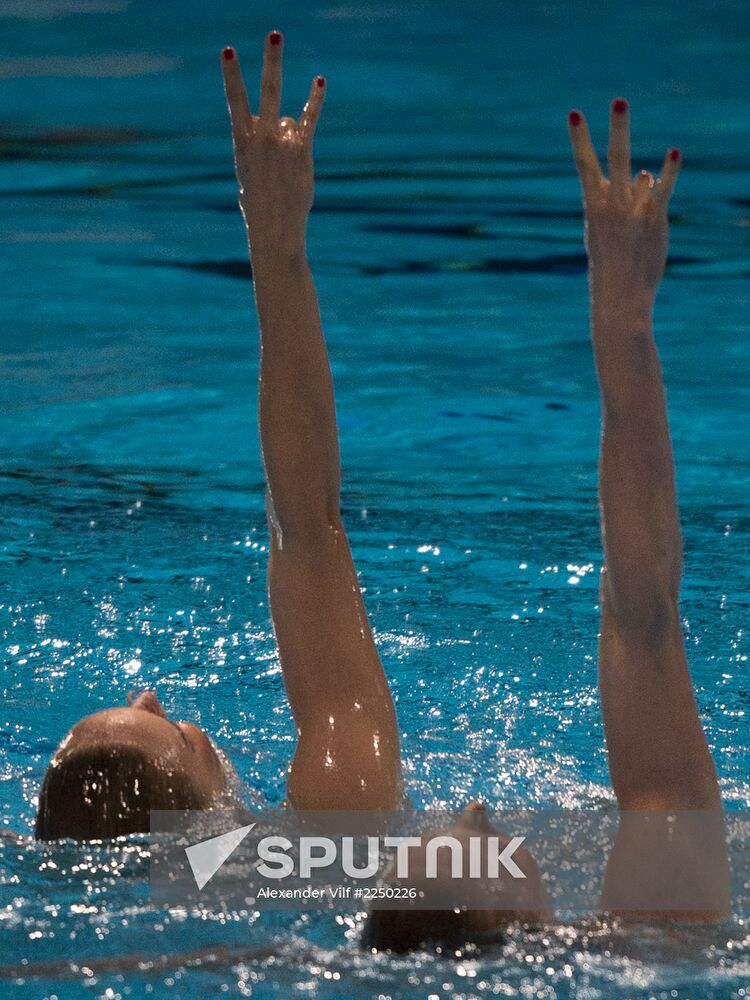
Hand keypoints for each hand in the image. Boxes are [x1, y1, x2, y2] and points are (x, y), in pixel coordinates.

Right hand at [221, 31, 324, 256]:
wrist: (274, 227)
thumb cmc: (258, 206)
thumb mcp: (249, 174)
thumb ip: (261, 146)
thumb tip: (284, 125)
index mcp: (241, 142)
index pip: (235, 101)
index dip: (232, 75)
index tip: (228, 50)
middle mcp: (262, 137)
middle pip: (267, 90)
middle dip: (271, 62)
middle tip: (275, 34)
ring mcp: (283, 143)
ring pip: (287, 117)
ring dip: (285, 136)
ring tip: (280, 164)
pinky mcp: (302, 151)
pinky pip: (309, 119)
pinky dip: (313, 100)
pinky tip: (319, 82)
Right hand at [568, 99, 680, 308]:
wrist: (619, 297)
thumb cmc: (610, 267)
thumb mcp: (608, 231)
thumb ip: (626, 199)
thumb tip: (646, 173)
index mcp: (592, 207)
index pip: (584, 165)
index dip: (580, 137)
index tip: (575, 113)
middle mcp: (611, 205)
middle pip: (614, 158)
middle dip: (617, 129)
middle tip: (619, 100)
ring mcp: (633, 212)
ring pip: (641, 177)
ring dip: (643, 184)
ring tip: (640, 212)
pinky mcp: (654, 220)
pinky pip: (664, 190)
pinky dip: (670, 171)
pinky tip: (674, 152)